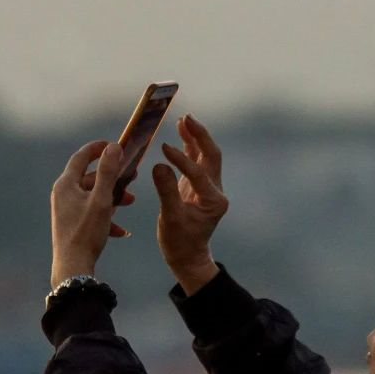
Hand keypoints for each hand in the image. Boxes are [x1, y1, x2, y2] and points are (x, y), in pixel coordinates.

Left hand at [50, 140, 135, 287]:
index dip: (98, 148)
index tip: (115, 145)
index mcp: (66, 184)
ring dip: (113, 197)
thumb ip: (108, 172)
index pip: (82, 157)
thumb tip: (114, 147)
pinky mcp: (71, 224)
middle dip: (113, 177)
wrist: (73, 267)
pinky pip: (91, 213)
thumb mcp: (102, 200)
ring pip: (93, 195)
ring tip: (130, 202)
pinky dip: (106, 216)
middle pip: (90, 177)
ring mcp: (66, 209)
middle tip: (132, 176)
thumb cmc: (86, 233)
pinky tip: (121, 230)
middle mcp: (63, 194)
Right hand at [152, 113, 227, 294]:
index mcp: (213, 200)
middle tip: (187, 118)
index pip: (198, 173)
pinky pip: (196, 161)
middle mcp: (215, 191)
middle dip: (200, 136)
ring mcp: (208, 187)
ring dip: (196, 137)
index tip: (164, 149)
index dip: (181, 160)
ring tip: (184, 119)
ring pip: (205, 156)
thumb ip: (166, 192)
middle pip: (212, 156)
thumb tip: (159, 165)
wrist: (187, 255)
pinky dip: (189, 146)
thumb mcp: (170, 219)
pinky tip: (181, 131)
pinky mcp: (198, 186)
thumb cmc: (179, 241)